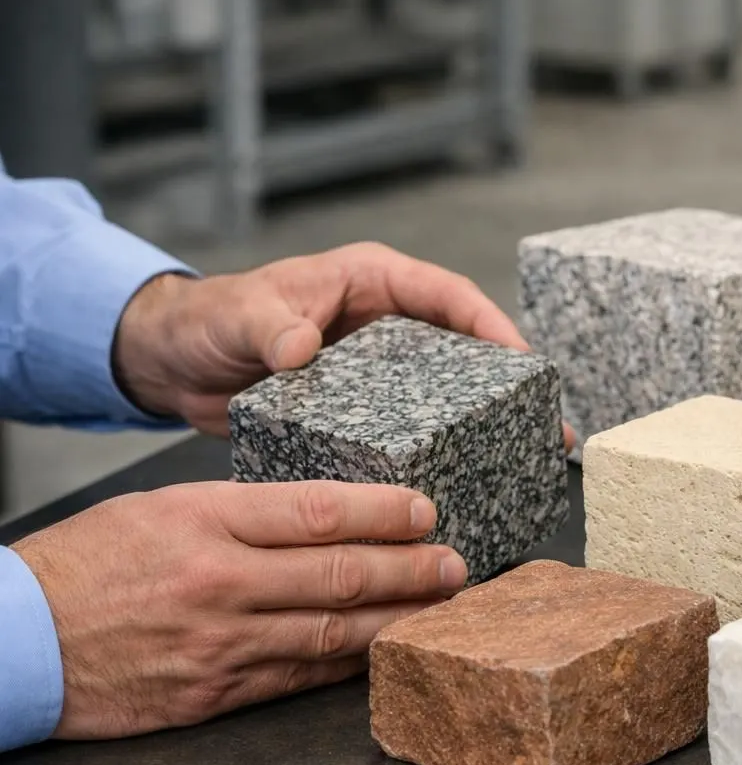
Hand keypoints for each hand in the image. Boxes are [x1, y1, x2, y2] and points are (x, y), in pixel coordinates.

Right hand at [11, 481, 468, 738]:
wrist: (17, 641)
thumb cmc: (85, 566)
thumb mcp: (159, 510)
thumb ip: (240, 514)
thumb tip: (323, 515)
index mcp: (204, 521)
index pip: (316, 510)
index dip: (382, 511)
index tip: (424, 509)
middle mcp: (219, 581)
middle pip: (340, 573)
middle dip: (412, 570)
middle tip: (457, 564)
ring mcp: (219, 643)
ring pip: (332, 630)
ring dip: (397, 619)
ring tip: (440, 607)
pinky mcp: (213, 693)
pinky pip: (299, 677)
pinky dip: (348, 665)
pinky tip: (384, 650)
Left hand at [113, 242, 574, 449]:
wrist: (170, 365)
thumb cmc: (206, 321)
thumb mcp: (239, 314)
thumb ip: (269, 324)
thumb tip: (300, 344)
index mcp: (370, 283)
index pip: (449, 296)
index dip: (493, 326)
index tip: (525, 363)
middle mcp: (384, 323)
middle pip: (465, 348)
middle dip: (511, 385)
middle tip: (548, 426)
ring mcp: (377, 369)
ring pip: (446, 391)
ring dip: (484, 422)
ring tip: (525, 460)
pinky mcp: (363, 409)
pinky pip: (410, 426)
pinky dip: (437, 449)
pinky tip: (458, 481)